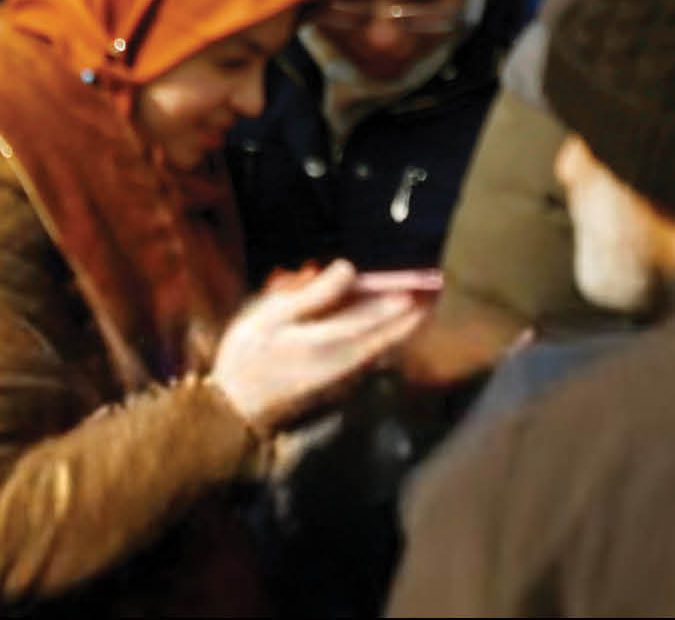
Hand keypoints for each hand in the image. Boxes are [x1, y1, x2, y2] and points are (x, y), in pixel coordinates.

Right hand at [208, 261, 428, 433]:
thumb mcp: (271, 317)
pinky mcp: (336, 380)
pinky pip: (374, 357)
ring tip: (427, 310)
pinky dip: (390, 342)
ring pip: (386, 347)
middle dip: (414, 313)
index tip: (427, 283)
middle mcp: (345, 359)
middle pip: (390, 333)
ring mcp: (342, 373)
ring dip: (406, 328)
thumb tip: (349, 269)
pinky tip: (397, 336)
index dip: (402, 298)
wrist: (237, 406)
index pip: (376, 314)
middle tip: (437, 292)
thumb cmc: (249, 354)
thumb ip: (314, 294)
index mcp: (329, 339)